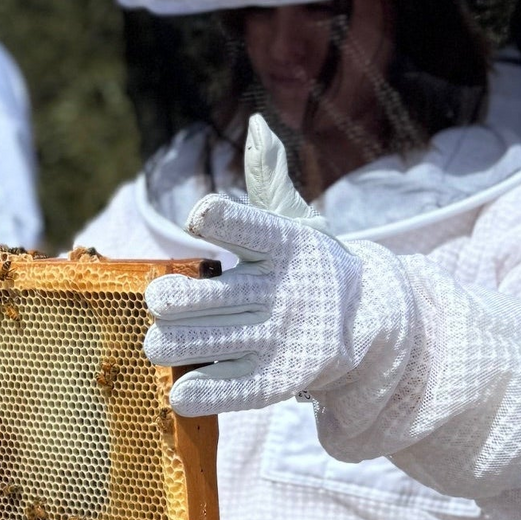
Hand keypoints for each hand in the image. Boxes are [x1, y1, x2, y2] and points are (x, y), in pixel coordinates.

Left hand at [145, 115, 366, 415]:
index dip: (221, 220)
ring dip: (171, 342)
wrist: (365, 324)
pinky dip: (203, 392)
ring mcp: (285, 338)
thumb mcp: (295, 220)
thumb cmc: (307, 265)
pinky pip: (235, 389)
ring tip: (156, 341)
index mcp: (288, 245)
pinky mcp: (281, 379)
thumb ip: (267, 179)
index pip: (252, 228)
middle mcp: (288, 291)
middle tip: (158, 301)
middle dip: (173, 300)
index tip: (198, 218)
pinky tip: (177, 390)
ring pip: (211, 341)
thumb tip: (256, 127)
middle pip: (213, 297)